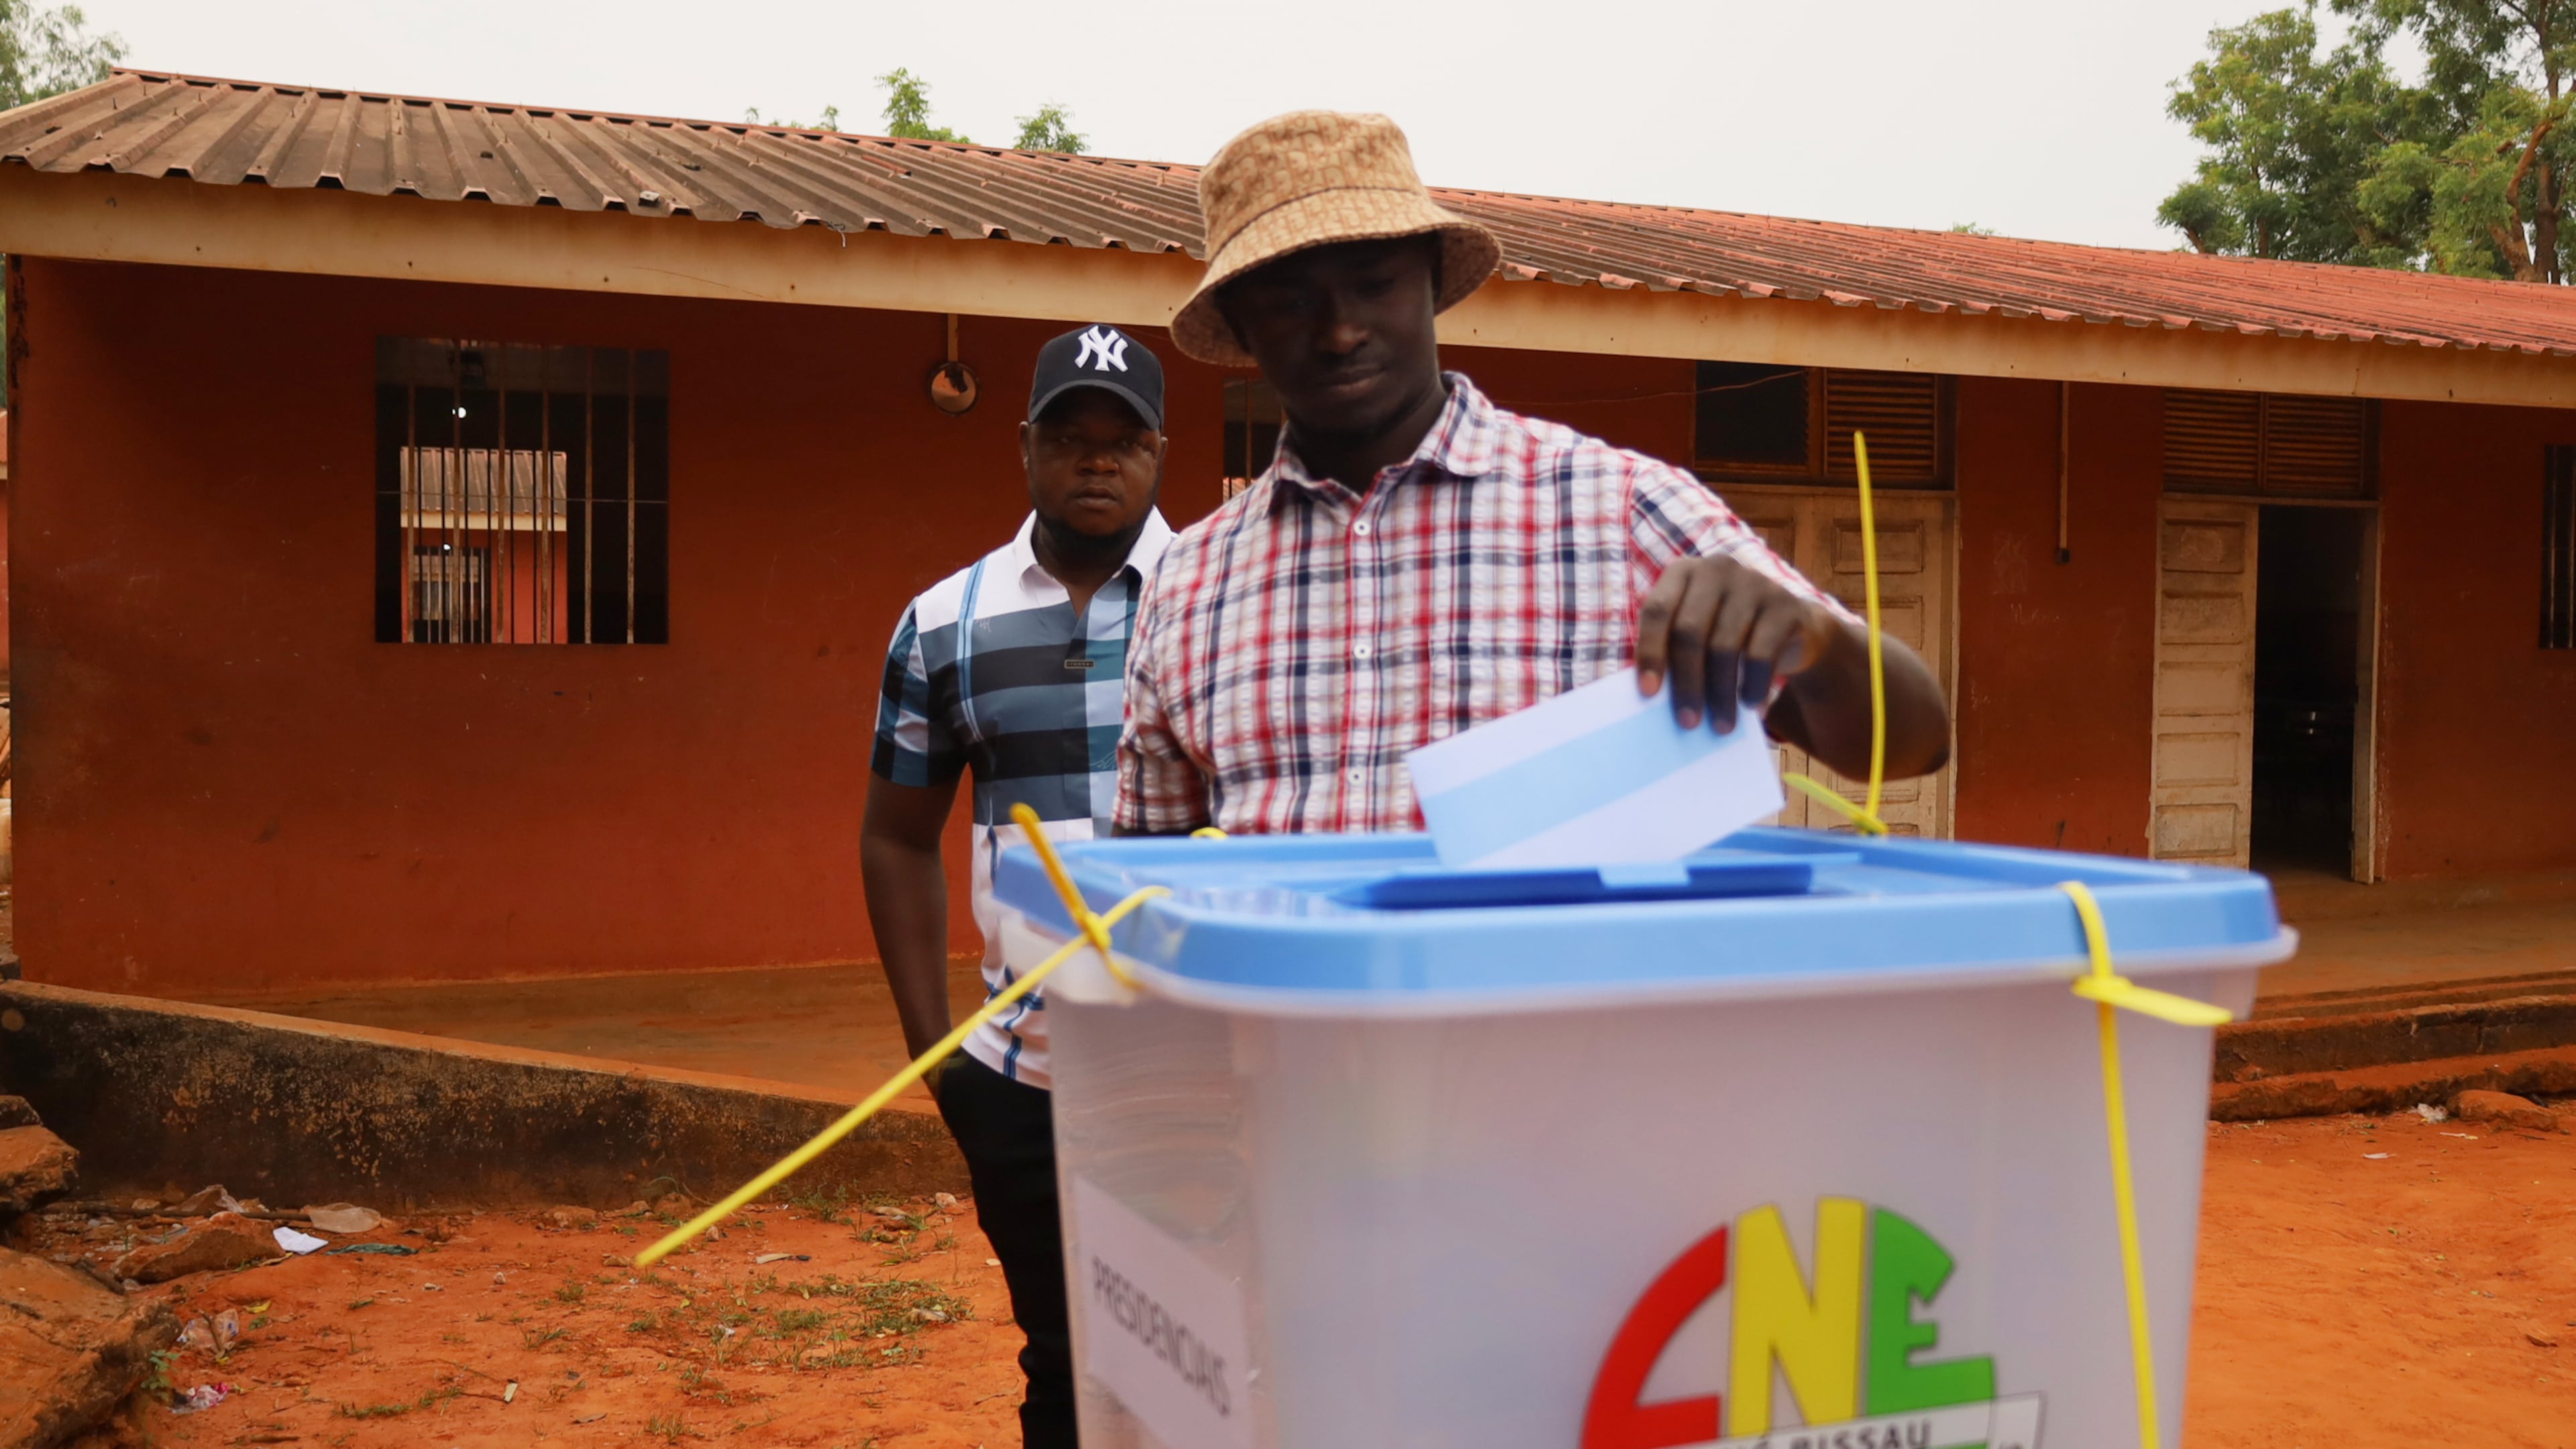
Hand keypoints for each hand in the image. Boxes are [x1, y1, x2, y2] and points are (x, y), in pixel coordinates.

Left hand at [1634, 554, 1844, 733]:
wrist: (1791, 626)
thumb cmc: (1727, 634)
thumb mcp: (1698, 633)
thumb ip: (1672, 651)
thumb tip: (1652, 699)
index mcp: (1683, 572)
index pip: (1657, 610)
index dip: (1650, 652)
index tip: (1648, 693)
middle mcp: (1717, 569)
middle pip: (1690, 632)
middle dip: (1686, 683)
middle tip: (1687, 723)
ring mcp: (1753, 583)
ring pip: (1724, 648)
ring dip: (1720, 695)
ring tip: (1720, 726)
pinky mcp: (1785, 604)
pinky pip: (1761, 654)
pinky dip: (1753, 686)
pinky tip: (1751, 705)